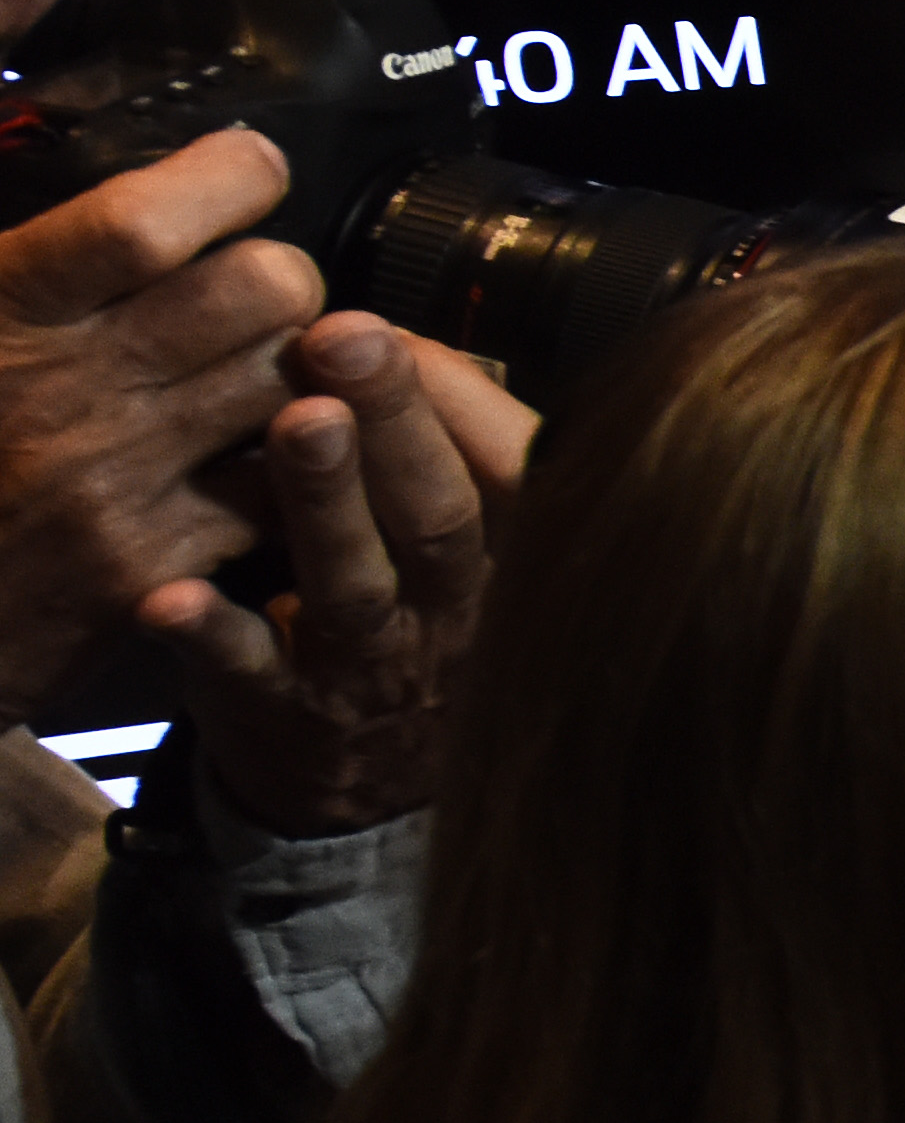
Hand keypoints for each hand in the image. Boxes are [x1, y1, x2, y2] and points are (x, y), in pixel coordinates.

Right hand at [0, 127, 320, 718]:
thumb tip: (150, 182)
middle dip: (284, 279)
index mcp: (2, 308)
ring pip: (299, 388)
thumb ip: (36, 252)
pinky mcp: (155, 566)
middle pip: (264, 289)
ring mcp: (113, 483)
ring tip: (266, 380)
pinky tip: (264, 466)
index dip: (225, 179)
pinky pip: (286, 494)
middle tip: (256, 301)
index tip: (246, 172)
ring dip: (306, 376)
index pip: (142, 222)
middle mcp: (59, 390)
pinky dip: (296, 474)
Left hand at [156, 305, 526, 833]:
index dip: (460, 398)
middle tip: (346, 335)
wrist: (368, 792)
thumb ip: (437, 456)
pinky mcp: (284, 711)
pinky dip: (213, 633)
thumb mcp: (462, 552)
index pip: (515, 473)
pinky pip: (249, 672)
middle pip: (445, 516)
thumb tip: (397, 341)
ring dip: (328, 501)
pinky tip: (171, 595)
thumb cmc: (404, 634)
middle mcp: (453, 615)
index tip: (397, 329)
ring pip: (358, 585)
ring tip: (297, 419)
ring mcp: (370, 668)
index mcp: (505, 564)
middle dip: (399, 422)